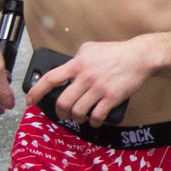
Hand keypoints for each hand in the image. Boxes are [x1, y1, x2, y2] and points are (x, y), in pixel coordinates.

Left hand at [27, 36, 158, 125]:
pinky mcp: (112, 97)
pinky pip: (96, 116)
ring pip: (78, 112)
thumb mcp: (89, 48)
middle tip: (63, 114)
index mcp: (78, 64)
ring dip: (76, 119)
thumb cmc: (115, 52)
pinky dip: (93, 122)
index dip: (37, 92)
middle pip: (63, 102)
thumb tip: (65, 71)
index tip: (30, 101)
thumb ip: (75, 59)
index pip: (51, 79)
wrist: (139, 56)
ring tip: (79, 118)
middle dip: (60, 112)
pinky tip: (94, 120)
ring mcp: (99, 88)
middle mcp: (86, 76)